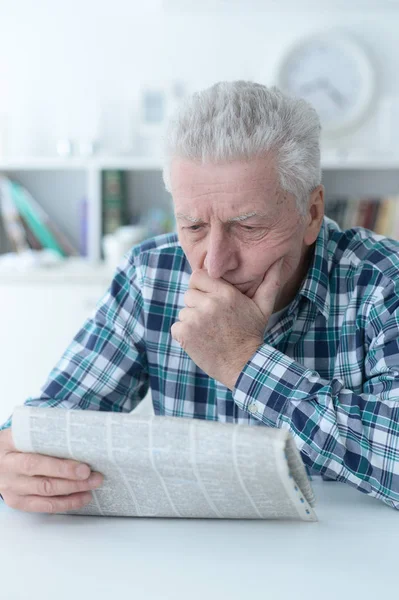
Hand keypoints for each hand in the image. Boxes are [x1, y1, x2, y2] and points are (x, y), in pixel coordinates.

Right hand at [0, 428, 103, 512]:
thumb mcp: (24, 431)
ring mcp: (11, 488)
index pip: (36, 460)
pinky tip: (81, 498)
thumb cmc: (17, 440)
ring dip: (73, 492)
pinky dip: (65, 503)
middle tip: (94, 476)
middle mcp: (8, 469)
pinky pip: (42, 507)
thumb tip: (80, 437)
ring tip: (92, 486)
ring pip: (45, 494)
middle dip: (72, 480)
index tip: (84, 466)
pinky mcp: (16, 501)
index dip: (61, 467)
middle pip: (43, 480)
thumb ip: (46, 433)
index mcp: (9, 446)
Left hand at [171, 258, 282, 388]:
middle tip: (212, 319)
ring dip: (192, 321)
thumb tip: (278, 259)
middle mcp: (209, 304)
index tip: (209, 297)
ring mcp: (195, 319)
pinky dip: (184, 334)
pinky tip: (200, 341)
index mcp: (225, 293)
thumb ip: (269, 281)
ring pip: (184, 312)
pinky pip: (177, 327)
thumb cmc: (252, 334)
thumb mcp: (264, 306)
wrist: (244, 365)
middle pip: (189, 293)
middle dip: (197, 304)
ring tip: (209, 331)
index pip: (197, 276)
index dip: (201, 286)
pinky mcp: (185, 334)